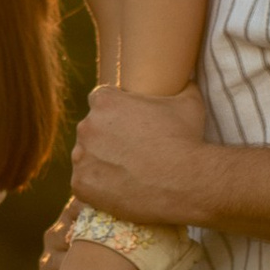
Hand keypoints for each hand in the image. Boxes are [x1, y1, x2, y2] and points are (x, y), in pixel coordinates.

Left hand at [69, 84, 216, 228]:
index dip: (114, 112)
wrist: (185, 183)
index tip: (127, 124)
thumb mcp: (189, 103)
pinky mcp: (81, 185)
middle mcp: (87, 126)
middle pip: (91, 130)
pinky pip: (84, 184)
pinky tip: (119, 189)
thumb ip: (183, 85)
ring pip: (86, 157)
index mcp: (105, 102)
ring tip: (127, 173)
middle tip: (130, 152)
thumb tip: (187, 80)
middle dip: (106, 138)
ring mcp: (81, 157)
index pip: (100, 100)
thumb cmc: (186, 140)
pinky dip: (97, 188)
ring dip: (101, 162)